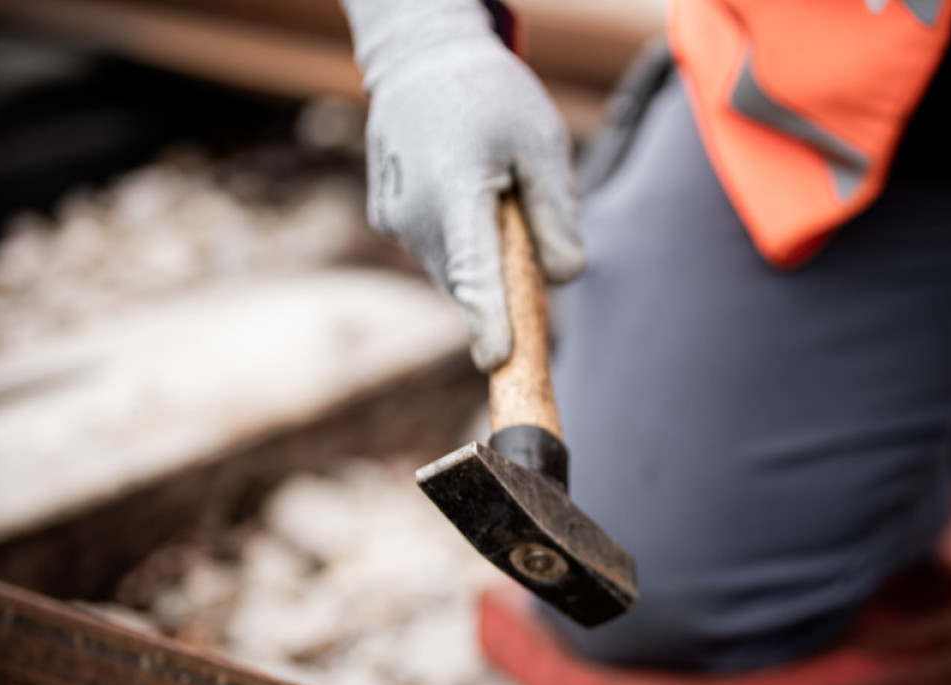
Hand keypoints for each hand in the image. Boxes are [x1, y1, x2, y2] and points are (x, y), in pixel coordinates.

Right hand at [347, 1, 584, 371]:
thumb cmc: (492, 97)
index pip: (476, 274)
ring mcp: (396, 218)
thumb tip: (562, 278)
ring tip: (492, 189)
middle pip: (472, 281)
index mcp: (457, 191)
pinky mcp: (388, 218)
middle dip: (506, 278)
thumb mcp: (543, 145)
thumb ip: (557, 216)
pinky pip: (438, 250)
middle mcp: (416, 213)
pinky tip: (467, 190)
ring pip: (455, 269)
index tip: (499, 360)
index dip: (490, 322)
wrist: (422, 57)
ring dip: (483, 255)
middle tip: (525, 219)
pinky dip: (461, 240)